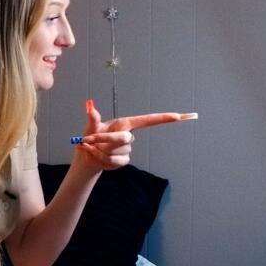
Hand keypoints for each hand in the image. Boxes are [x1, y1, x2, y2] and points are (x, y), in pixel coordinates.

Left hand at [73, 99, 189, 170]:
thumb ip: (93, 117)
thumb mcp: (91, 126)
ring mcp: (127, 149)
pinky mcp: (124, 161)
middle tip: (89, 139)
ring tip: (92, 147)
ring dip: (100, 150)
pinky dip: (101, 158)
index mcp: (125, 124)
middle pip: (125, 138)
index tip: (178, 116)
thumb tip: (89, 105)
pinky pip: (114, 161)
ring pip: (117, 151)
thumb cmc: (90, 137)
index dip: (163, 118)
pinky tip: (96, 155)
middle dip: (106, 139)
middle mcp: (128, 135)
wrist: (87, 157)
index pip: (147, 120)